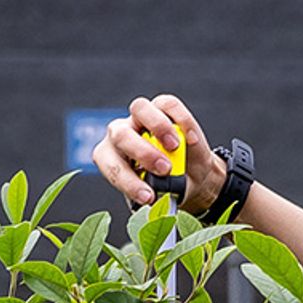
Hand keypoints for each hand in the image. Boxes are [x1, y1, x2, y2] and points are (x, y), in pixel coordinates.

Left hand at [92, 94, 225, 212]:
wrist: (190, 175)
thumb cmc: (169, 185)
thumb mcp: (161, 194)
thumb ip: (157, 192)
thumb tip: (159, 193)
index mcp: (112, 158)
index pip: (111, 165)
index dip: (128, 182)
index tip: (149, 197)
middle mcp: (121, 134)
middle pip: (120, 134)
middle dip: (143, 153)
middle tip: (165, 169)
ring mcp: (140, 117)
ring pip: (139, 109)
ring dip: (158, 128)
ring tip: (175, 147)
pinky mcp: (163, 107)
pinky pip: (168, 105)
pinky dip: (181, 120)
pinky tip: (190, 139)